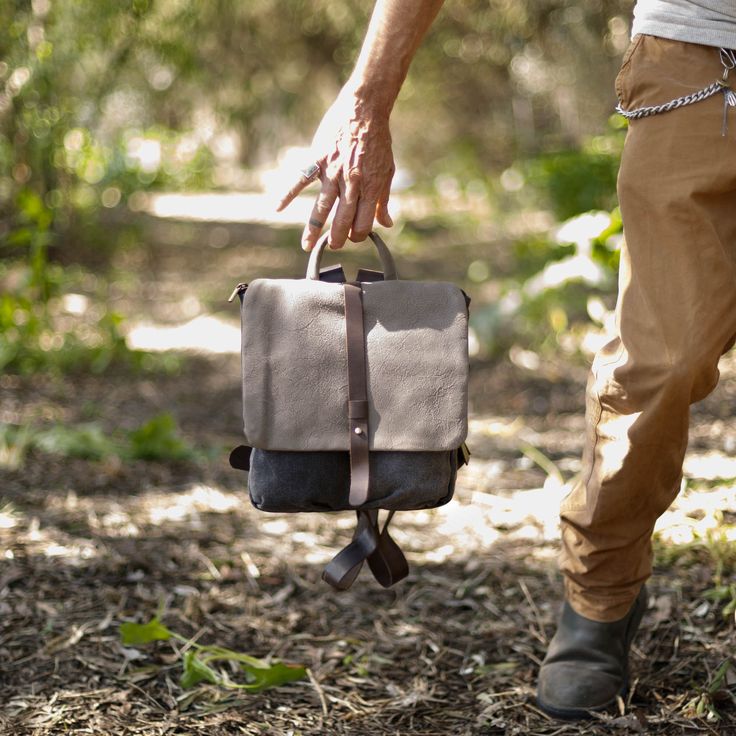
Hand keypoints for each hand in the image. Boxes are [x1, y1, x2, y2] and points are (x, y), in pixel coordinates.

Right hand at [277, 89, 394, 250]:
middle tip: (332, 247)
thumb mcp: (387, 171)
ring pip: (322, 207)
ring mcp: (332, 172)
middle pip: (342, 219)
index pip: (363, 223)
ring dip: (313, 229)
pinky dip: (287, 194)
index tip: (353, 237)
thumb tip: (385, 224)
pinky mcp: (318, 159)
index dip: (358, 235)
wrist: (364, 109)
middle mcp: (351, 183)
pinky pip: (300, 180)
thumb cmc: (378, 141)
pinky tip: (277, 208)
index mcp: (371, 188)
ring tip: (307, 245)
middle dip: (337, 238)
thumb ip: (384, 200)